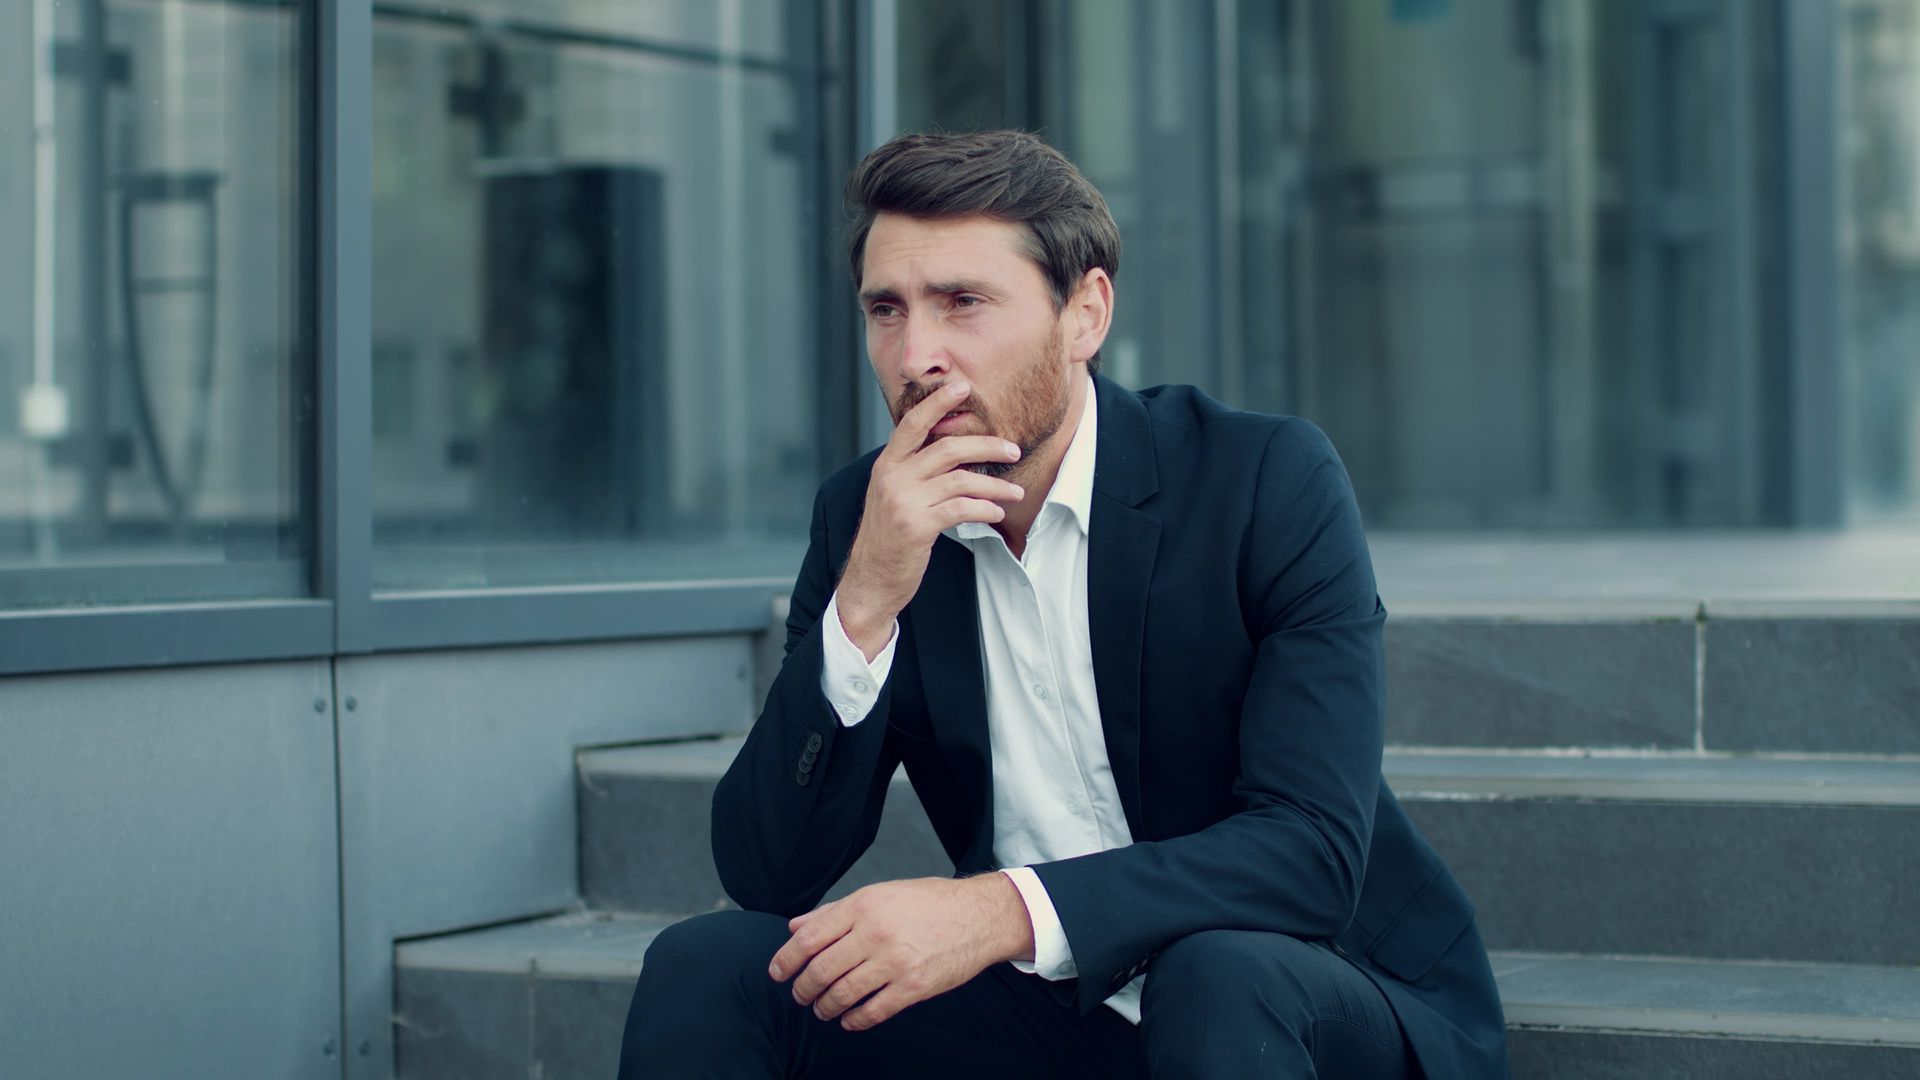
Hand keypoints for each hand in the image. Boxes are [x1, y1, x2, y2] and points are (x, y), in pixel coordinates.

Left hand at [769, 875, 1034, 1030]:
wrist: (979, 916)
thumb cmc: (929, 902)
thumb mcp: (880, 894)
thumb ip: (835, 912)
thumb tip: (796, 926)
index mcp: (863, 906)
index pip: (810, 937)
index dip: (786, 959)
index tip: (777, 972)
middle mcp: (875, 933)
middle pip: (821, 969)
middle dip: (803, 988)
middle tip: (800, 995)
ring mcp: (895, 962)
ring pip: (843, 993)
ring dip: (825, 1006)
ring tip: (822, 1009)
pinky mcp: (914, 987)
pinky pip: (873, 1011)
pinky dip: (854, 1020)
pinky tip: (849, 1019)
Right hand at [836, 381, 1023, 658]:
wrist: (870, 580)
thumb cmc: (888, 537)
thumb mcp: (892, 495)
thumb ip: (914, 471)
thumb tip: (951, 448)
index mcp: (887, 465)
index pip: (912, 423)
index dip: (937, 402)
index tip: (962, 386)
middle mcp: (893, 478)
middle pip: (947, 447)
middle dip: (986, 445)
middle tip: (1013, 450)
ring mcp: (904, 502)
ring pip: (961, 479)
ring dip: (995, 486)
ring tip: (1015, 492)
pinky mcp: (918, 527)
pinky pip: (961, 509)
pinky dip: (984, 509)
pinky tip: (996, 514)